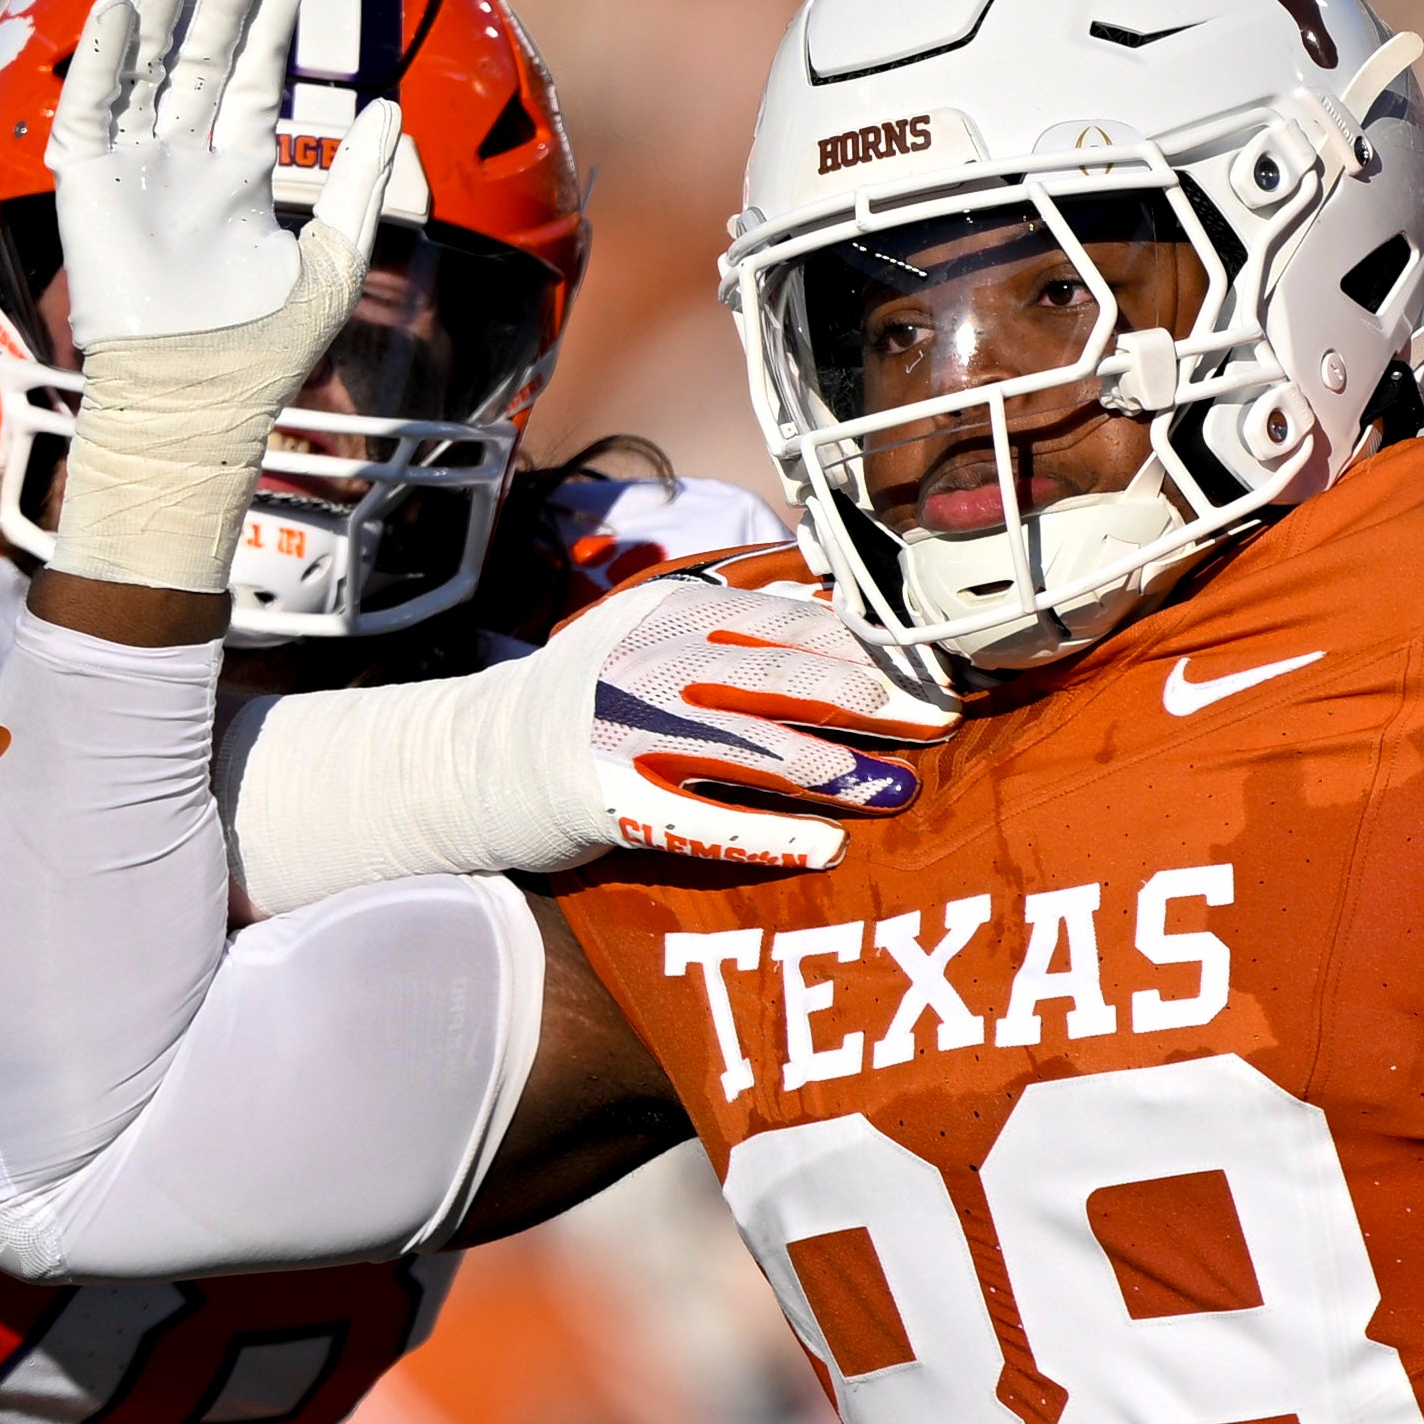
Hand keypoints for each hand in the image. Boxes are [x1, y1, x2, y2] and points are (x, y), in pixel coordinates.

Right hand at [37, 0, 414, 593]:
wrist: (196, 401)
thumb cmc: (265, 353)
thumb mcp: (332, 261)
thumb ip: (358, 185)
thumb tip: (390, 109)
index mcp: (238, 180)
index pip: (252, 85)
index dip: (266, 30)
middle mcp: (183, 167)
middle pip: (200, 64)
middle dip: (219, 5)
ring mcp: (134, 174)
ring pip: (146, 73)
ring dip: (161, 16)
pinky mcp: (88, 188)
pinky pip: (93, 110)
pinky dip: (106, 60)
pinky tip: (127, 11)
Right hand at [549, 563, 945, 869]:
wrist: (480, 756)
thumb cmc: (596, 689)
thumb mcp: (656, 619)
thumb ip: (740, 597)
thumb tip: (837, 576)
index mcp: (677, 607)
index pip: (798, 618)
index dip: (875, 641)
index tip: (936, 662)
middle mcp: (657, 661)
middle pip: (793, 679)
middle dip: (878, 699)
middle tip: (943, 721)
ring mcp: (635, 731)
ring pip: (762, 750)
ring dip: (843, 771)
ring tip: (901, 790)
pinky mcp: (617, 801)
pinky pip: (711, 824)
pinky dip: (774, 837)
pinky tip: (828, 847)